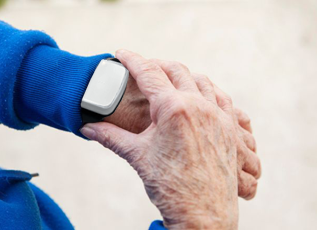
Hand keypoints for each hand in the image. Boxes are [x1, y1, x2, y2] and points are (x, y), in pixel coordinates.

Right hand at [81, 50, 238, 228]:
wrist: (203, 215)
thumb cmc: (170, 187)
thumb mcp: (137, 157)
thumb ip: (110, 137)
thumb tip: (86, 128)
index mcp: (173, 109)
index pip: (148, 73)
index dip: (132, 60)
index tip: (121, 53)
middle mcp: (199, 106)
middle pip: (176, 70)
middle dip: (157, 65)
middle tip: (143, 68)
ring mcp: (218, 115)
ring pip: (202, 80)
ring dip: (184, 75)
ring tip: (170, 79)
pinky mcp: (230, 128)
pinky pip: (222, 97)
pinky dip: (208, 90)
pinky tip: (201, 95)